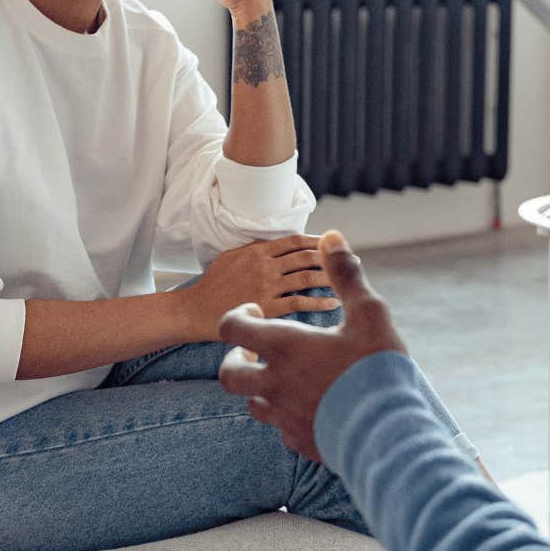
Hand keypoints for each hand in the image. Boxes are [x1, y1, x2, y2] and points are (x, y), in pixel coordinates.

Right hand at [183, 235, 338, 341]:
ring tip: (347, 282)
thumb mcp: (232, 256)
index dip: (319, 241)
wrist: (195, 310)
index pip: (295, 240)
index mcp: (258, 249)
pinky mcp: (267, 308)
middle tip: (354, 261)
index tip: (335, 243)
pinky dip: (320, 302)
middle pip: (306, 257)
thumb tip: (281, 246)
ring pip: (306, 277)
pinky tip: (334, 303)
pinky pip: (299, 302)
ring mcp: (267, 286)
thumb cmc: (214, 283)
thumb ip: (257, 250)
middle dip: (332, 258)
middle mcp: (265, 265)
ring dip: (331, 278)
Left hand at [218, 230, 407, 461]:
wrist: (389, 433)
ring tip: (286, 378)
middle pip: (229, 374)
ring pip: (252, 403)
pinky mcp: (299, 442)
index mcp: (284, 348)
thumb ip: (345, 275)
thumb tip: (331, 237)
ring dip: (261, 388)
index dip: (237, 316)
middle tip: (256, 350)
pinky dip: (287, 415)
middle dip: (235, 358)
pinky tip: (310, 407)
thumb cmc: (377, 368)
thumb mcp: (368, 313)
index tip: (256, 311)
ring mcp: (284, 417)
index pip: (232, 328)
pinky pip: (280, 428)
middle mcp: (274, 384)